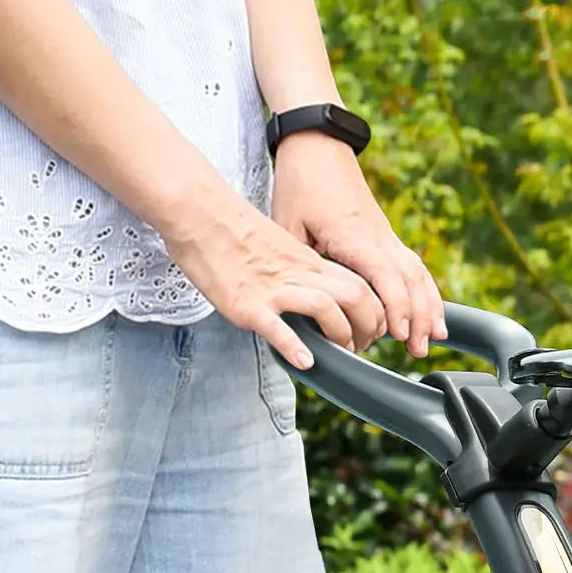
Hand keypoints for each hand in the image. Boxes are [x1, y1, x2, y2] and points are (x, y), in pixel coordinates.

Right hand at [162, 178, 387, 368]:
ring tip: (339, 353)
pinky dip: (294, 346)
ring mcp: (273, 289)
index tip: (370, 330)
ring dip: (339, 335)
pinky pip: (277, 326)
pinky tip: (304, 361)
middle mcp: (298, 274)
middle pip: (354, 296)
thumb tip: (311, 297)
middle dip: (367, 326)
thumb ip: (299, 271)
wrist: (197, 211)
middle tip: (361, 346)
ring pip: (326, 307)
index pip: (359, 285)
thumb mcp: (279, 248)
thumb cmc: (231, 229)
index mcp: (307, 263)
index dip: (374, 311)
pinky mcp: (248, 303)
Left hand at [269, 132, 446, 358]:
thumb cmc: (301, 183)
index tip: (398, 334)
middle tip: (419, 351)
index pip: (386, 277)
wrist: (318, 145)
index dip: (396, 307)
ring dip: (430, 308)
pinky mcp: (388, 237)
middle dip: (419, 318)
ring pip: (420, 275)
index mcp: (354, 236)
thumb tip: (306, 303)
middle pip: (412, 281)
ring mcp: (387, 237)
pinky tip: (433, 314)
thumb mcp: (287, 223)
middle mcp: (378, 238)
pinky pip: (416, 268)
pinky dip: (428, 293)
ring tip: (435, 339)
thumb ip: (299, 265)